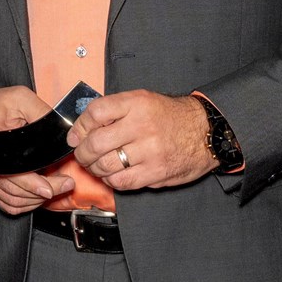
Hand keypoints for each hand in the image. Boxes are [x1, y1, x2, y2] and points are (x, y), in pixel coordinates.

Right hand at [0, 87, 65, 202]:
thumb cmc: (0, 103)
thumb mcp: (22, 98)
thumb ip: (40, 113)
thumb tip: (63, 132)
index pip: (10, 171)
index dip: (31, 183)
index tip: (49, 189)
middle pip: (14, 189)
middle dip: (42, 192)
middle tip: (65, 185)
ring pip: (12, 200)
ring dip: (35, 199)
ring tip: (56, 188)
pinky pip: (7, 203)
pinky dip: (26, 204)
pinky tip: (38, 195)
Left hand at [67, 89, 214, 190]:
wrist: (207, 132)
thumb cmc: (171, 116)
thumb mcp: (143, 99)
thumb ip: (115, 109)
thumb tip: (83, 127)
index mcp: (136, 104)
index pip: (96, 112)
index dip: (79, 126)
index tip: (75, 135)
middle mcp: (142, 126)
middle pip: (96, 142)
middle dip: (81, 152)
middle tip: (80, 154)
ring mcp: (150, 152)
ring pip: (106, 165)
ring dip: (94, 168)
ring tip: (95, 165)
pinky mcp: (156, 173)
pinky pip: (122, 182)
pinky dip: (110, 181)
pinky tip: (112, 174)